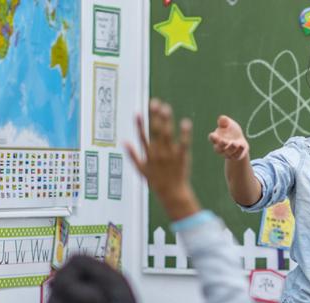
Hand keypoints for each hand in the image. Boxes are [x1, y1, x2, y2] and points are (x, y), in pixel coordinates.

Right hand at [125, 99, 199, 219]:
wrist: (172, 193)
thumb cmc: (156, 182)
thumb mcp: (141, 170)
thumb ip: (133, 156)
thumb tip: (123, 142)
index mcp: (148, 155)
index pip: (142, 137)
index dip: (140, 124)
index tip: (138, 112)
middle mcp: (158, 153)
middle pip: (155, 132)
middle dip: (154, 117)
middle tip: (155, 102)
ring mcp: (170, 155)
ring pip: (167, 135)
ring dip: (166, 121)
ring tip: (166, 107)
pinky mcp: (182, 158)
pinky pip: (183, 144)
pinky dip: (184, 134)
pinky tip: (185, 122)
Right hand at [208, 115, 249, 161]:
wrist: (240, 141)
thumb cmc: (232, 131)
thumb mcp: (229, 123)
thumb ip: (224, 121)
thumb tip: (222, 118)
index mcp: (216, 138)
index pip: (212, 139)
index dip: (212, 138)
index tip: (214, 135)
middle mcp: (220, 147)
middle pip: (218, 149)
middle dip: (221, 145)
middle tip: (224, 141)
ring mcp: (227, 153)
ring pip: (227, 153)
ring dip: (231, 148)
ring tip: (235, 143)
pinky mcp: (235, 156)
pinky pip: (236, 156)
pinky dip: (239, 152)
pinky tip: (242, 146)